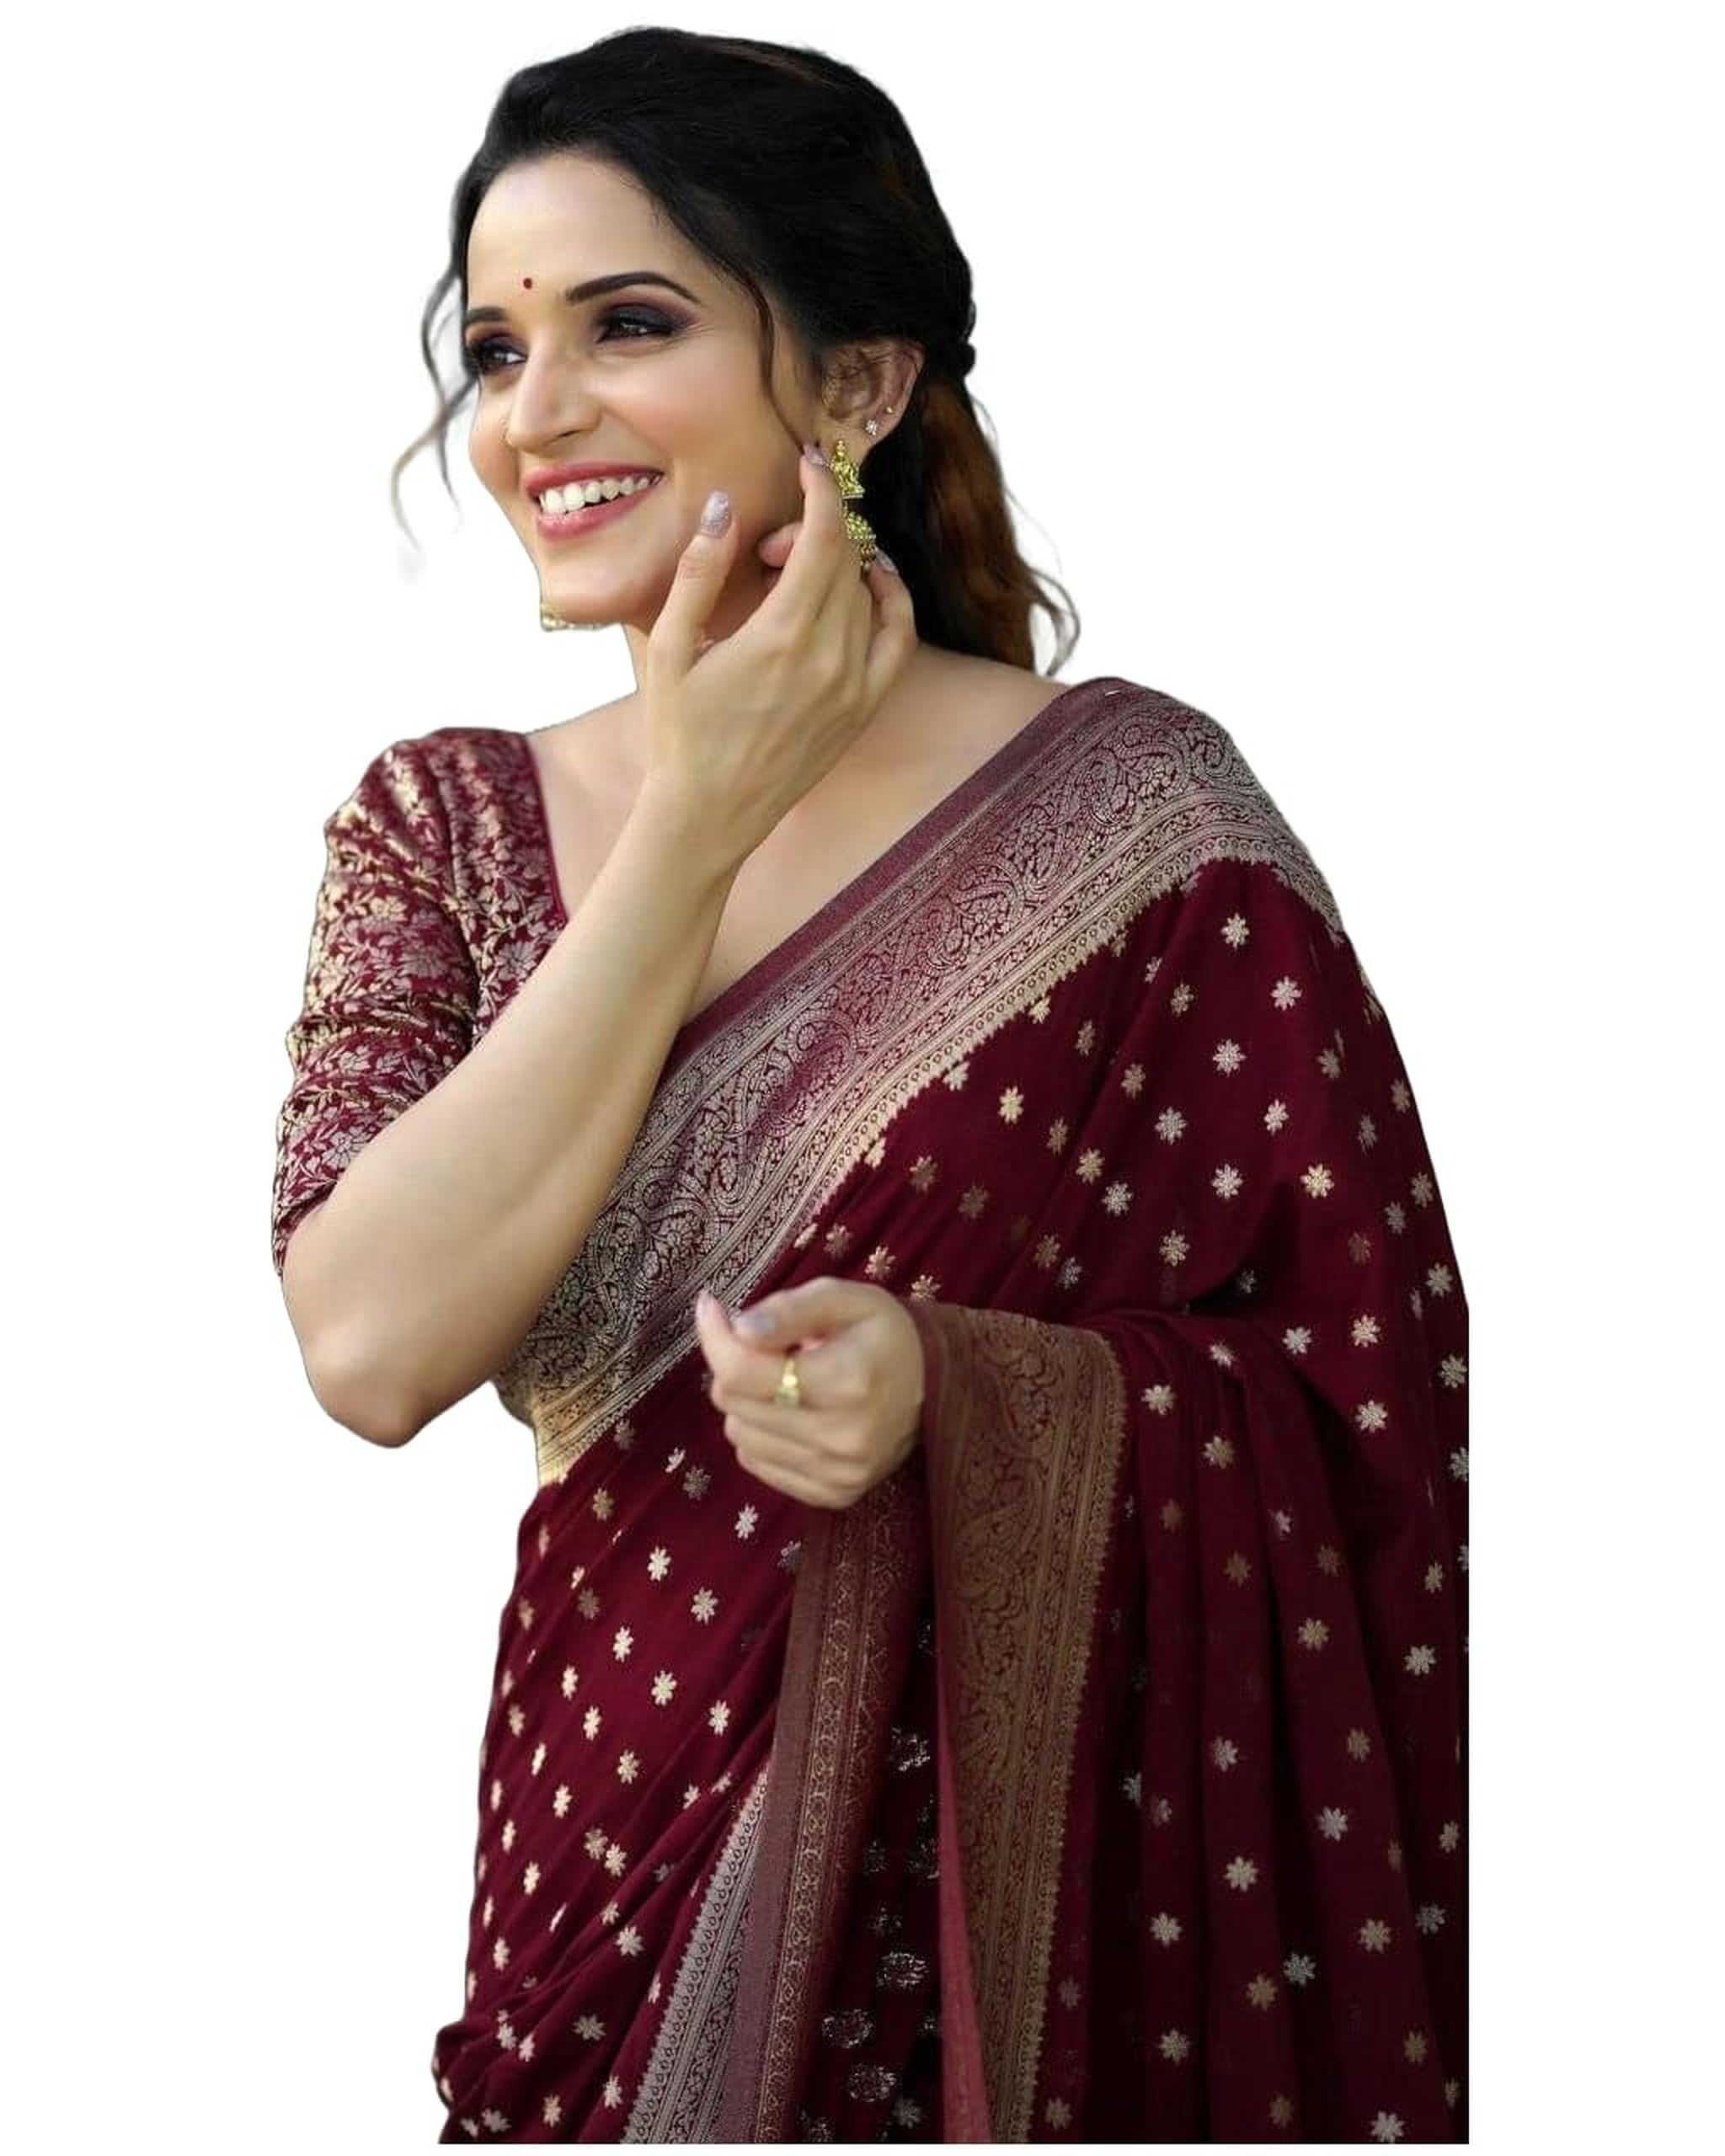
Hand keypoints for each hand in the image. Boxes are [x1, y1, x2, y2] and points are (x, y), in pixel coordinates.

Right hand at [639, 449, 916, 871]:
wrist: (709, 814)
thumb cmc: (678, 733)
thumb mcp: (670, 648)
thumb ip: (699, 572)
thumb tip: (723, 506)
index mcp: (781, 637)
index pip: (824, 536)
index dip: (820, 489)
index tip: (807, 463)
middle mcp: (831, 658)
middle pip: (845, 558)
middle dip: (811, 530)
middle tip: (766, 548)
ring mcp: (855, 686)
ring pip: (870, 591)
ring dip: (841, 563)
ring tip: (794, 575)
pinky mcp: (863, 708)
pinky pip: (899, 637)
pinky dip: (891, 601)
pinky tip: (867, 586)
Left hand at [692, 1277, 925, 1510]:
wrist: (937, 1387)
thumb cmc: (885, 1334)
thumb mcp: (847, 1300)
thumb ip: (791, 1308)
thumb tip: (739, 1328)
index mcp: (846, 1381)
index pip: (743, 1372)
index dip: (715, 1336)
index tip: (713, 1308)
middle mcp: (842, 1438)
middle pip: (734, 1403)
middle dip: (736, 1364)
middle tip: (765, 1343)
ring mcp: (838, 1475)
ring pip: (739, 1436)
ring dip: (748, 1401)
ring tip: (786, 1380)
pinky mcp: (833, 1496)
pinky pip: (758, 1464)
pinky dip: (761, 1433)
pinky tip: (793, 1412)